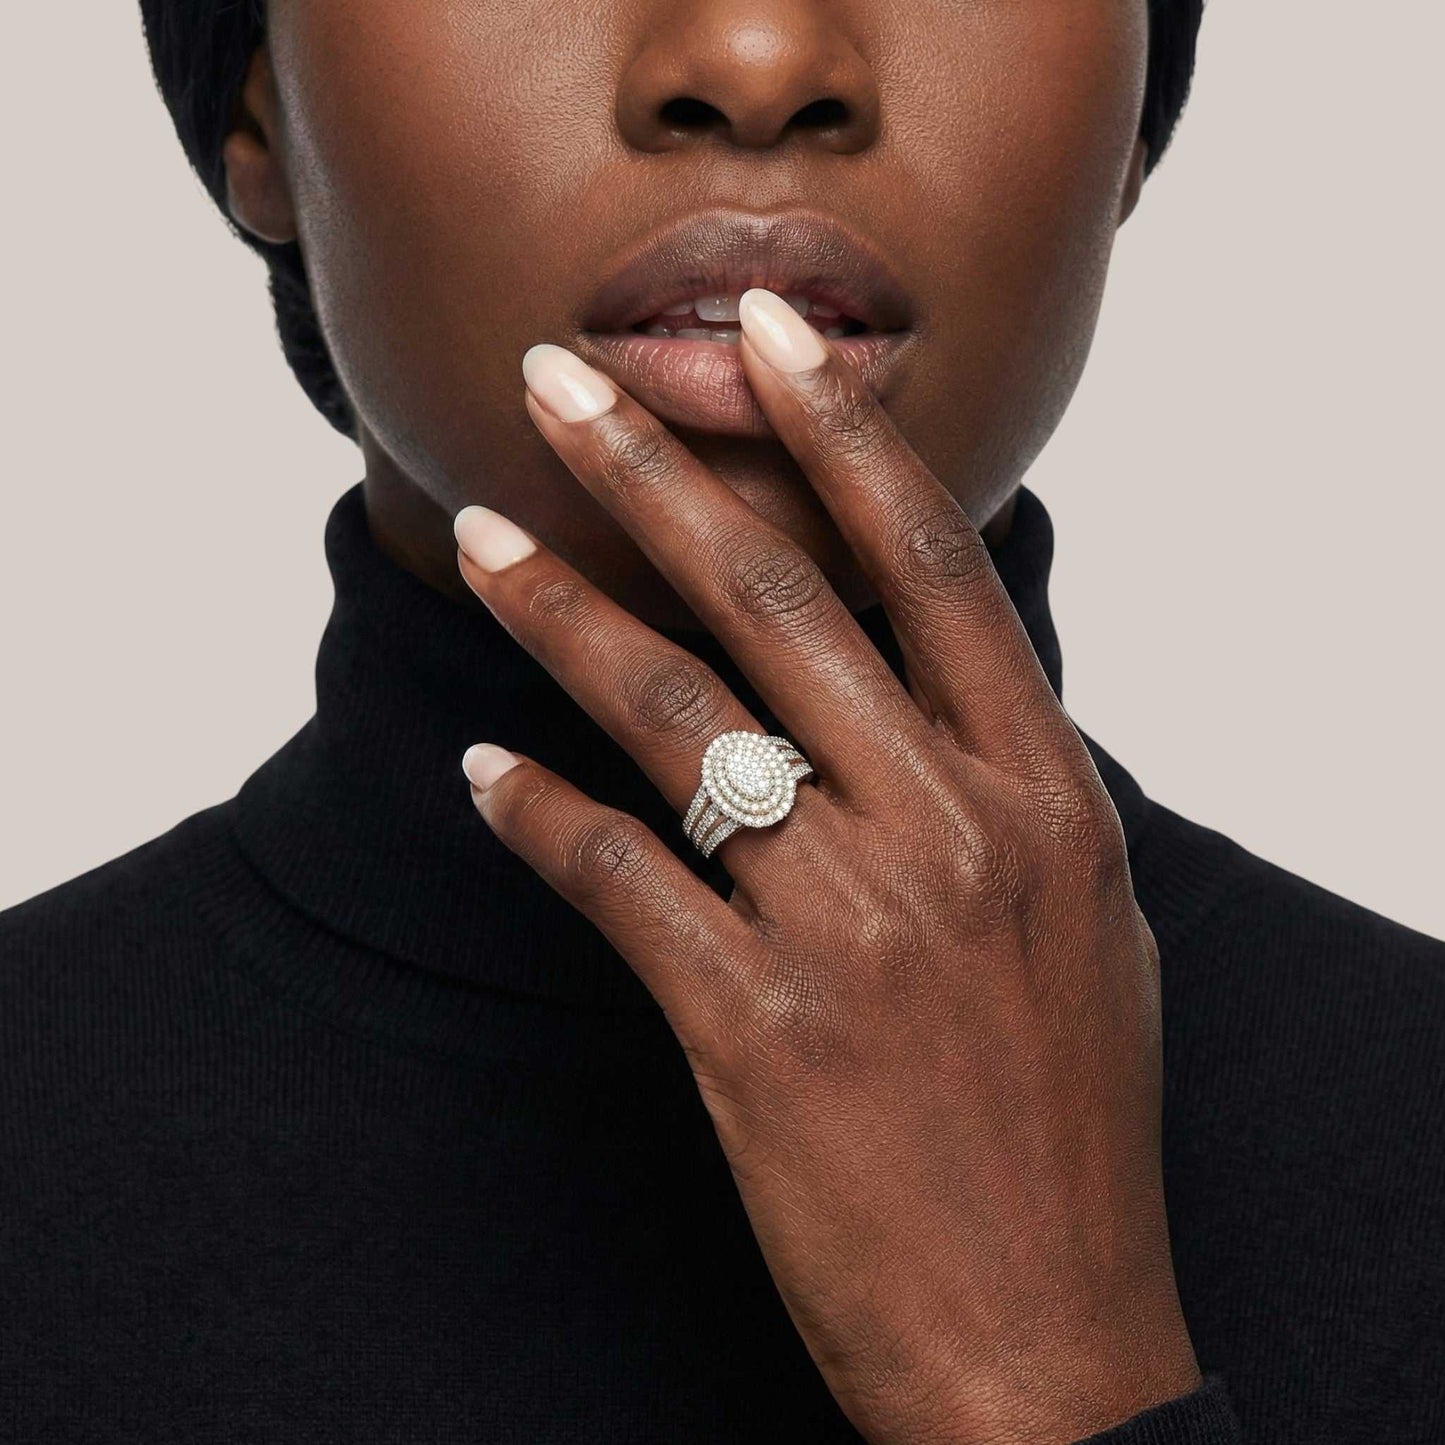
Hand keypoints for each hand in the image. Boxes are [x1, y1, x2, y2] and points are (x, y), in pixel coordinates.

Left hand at [452, 289, 1200, 1443]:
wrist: (1049, 1335)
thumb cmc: (1072, 1125)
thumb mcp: (1088, 926)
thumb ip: (1014, 793)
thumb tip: (926, 696)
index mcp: (1045, 795)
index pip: (931, 566)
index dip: (841, 433)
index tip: (766, 336)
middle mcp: (951, 832)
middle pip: (777, 603)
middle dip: (656, 473)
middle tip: (562, 380)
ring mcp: (852, 927)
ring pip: (677, 721)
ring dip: (562, 619)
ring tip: (482, 540)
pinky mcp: (754, 1030)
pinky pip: (620, 879)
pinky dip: (540, 818)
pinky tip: (484, 772)